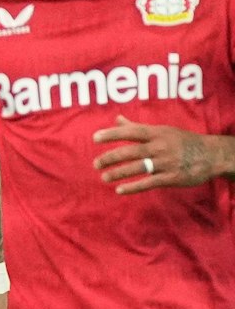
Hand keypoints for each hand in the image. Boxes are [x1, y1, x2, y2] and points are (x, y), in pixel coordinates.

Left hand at [92, 116, 234, 193]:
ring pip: (138, 167)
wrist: (212, 155)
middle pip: (131, 151)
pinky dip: (133, 187)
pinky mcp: (172, 177)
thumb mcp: (162, 130)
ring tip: (104, 177)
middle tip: (95, 164)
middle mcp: (161, 146)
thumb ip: (137, 127)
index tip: (95, 138)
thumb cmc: (182, 141)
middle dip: (110, 157)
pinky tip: (119, 190)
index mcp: (158, 133)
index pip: (132, 131)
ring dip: (118, 173)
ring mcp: (166, 162)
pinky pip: (149, 183)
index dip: (113, 134)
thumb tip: (116, 119)